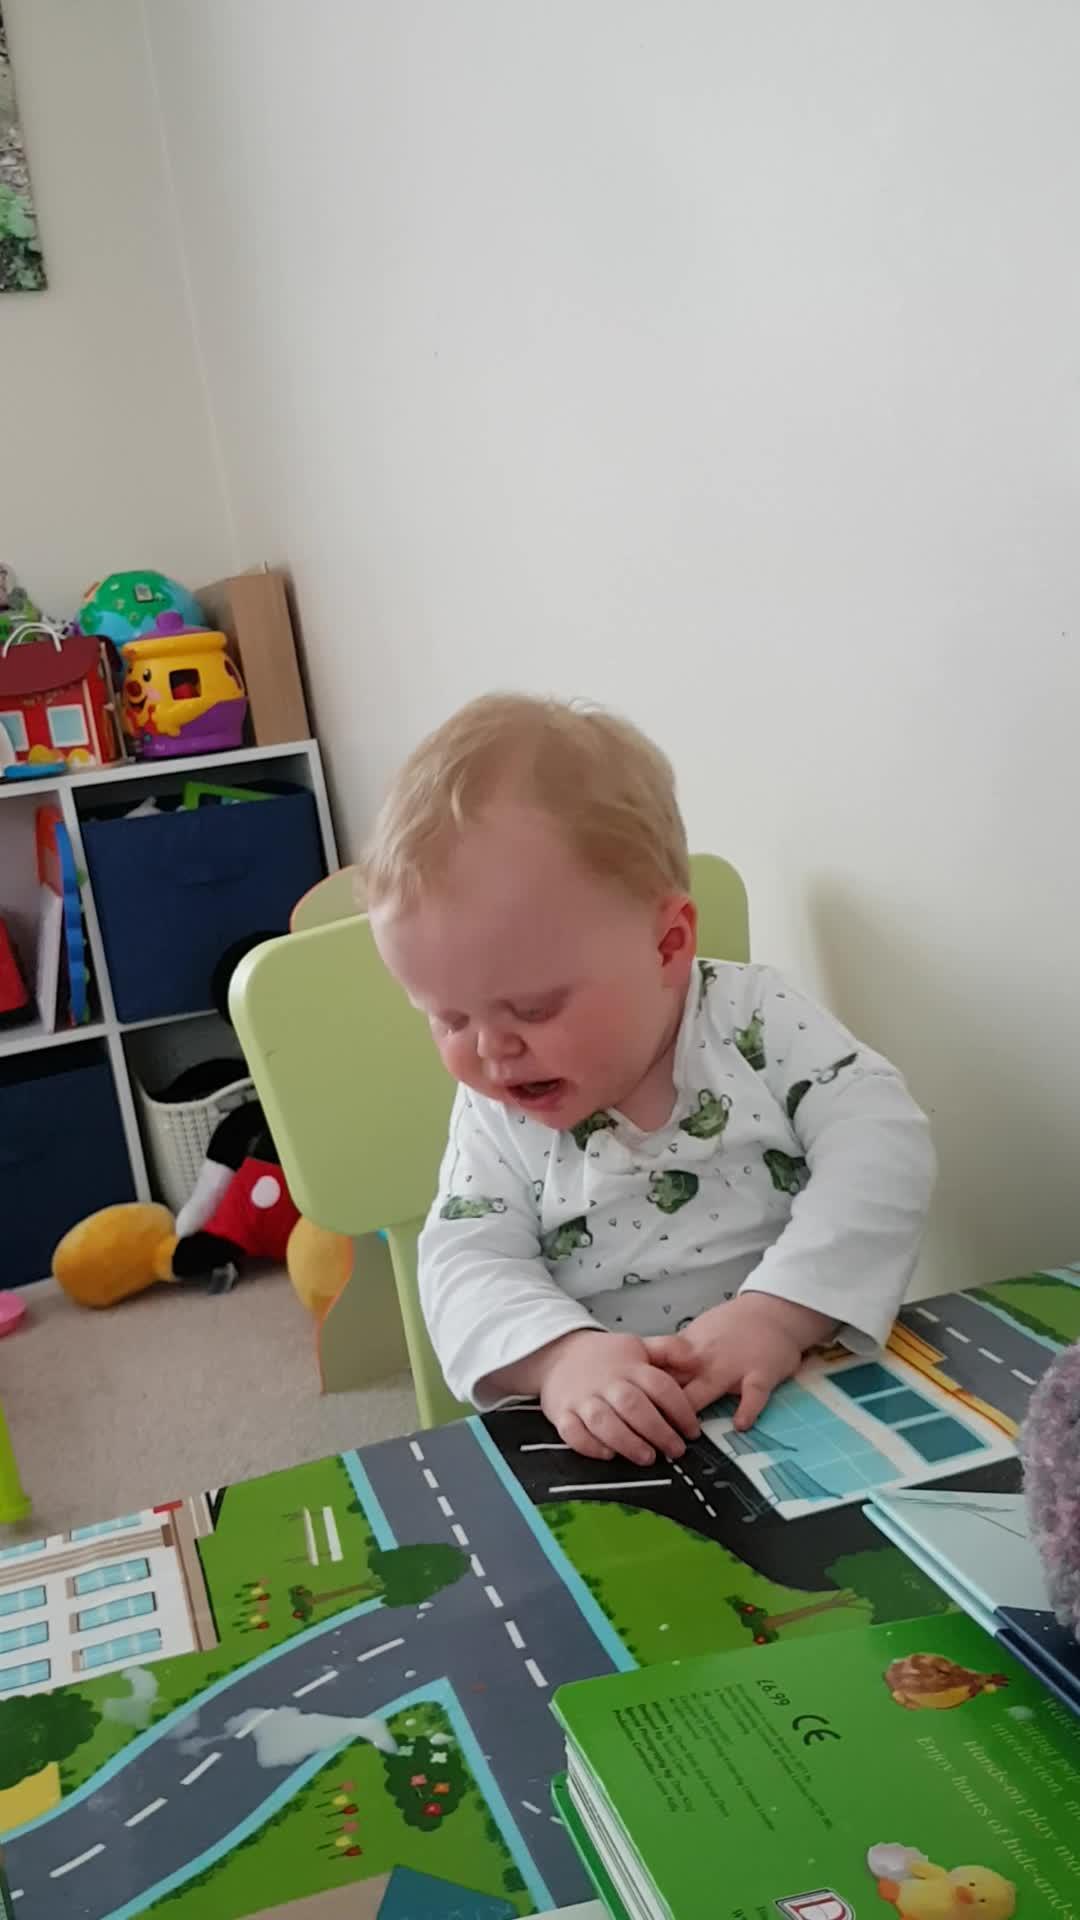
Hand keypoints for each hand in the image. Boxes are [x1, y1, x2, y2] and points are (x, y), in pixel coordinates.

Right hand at [535, 1329, 701, 1466]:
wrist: (557, 1354)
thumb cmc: (603, 1357)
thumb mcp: (638, 1346)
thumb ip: (668, 1350)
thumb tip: (694, 1357)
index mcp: (629, 1366)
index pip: (660, 1386)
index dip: (680, 1410)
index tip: (692, 1430)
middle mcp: (607, 1383)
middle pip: (633, 1406)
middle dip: (658, 1431)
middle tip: (675, 1449)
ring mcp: (583, 1399)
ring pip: (604, 1422)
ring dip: (627, 1442)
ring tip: (647, 1457)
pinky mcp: (562, 1414)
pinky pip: (573, 1432)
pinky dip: (589, 1445)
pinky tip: (607, 1454)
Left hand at [645, 1294, 833, 1430]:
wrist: (772, 1311)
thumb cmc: (733, 1326)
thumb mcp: (696, 1334)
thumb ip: (673, 1357)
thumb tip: (641, 1374)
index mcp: (687, 1350)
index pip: (655, 1370)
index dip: (636, 1390)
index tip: (620, 1408)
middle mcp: (705, 1359)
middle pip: (673, 1385)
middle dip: (657, 1409)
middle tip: (642, 1434)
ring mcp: (733, 1367)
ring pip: (706, 1388)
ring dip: (691, 1411)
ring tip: (680, 1437)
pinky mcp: (760, 1374)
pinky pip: (753, 1394)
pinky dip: (747, 1409)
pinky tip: (739, 1424)